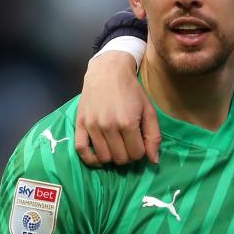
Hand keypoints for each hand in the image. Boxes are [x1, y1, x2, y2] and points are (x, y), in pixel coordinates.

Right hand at [75, 51, 161, 165]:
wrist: (108, 72)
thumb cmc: (131, 91)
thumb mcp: (149, 111)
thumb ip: (154, 136)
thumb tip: (154, 161)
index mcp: (128, 123)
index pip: (137, 154)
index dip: (141, 151)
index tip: (139, 142)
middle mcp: (109, 126)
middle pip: (121, 158)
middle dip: (128, 155)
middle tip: (128, 144)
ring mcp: (92, 126)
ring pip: (104, 158)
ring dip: (112, 157)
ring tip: (116, 147)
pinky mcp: (80, 124)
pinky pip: (81, 150)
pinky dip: (91, 159)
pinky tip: (99, 157)